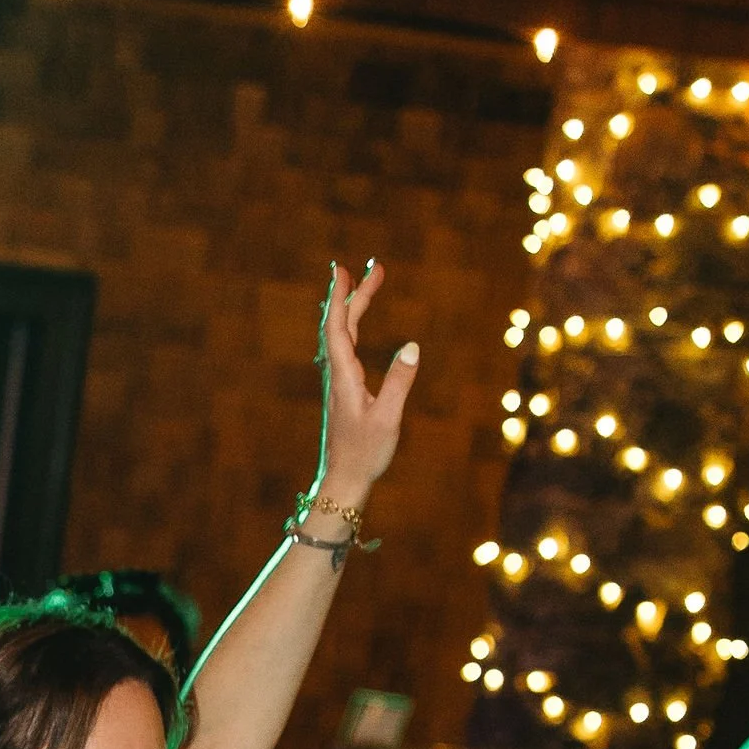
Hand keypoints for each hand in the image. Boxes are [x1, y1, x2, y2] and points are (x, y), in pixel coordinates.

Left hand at [313, 260, 418, 508]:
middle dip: (355, 294)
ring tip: (368, 286)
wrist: (344, 481)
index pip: (338, 327)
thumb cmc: (365, 453)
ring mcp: (338, 383)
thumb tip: (411, 346)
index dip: (341, 297)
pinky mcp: (343, 392)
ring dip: (353, 308)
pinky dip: (352, 329)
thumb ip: (399, 382)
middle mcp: (337, 375)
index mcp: (344, 377)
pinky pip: (344, 350)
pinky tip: (357, 326)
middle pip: (341, 325)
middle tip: (374, 267)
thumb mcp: (388, 418)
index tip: (345, 270)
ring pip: (342, 336)